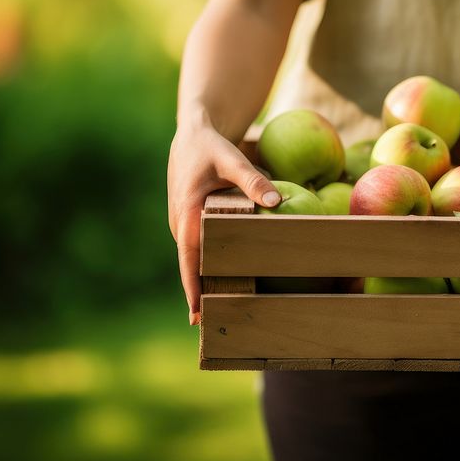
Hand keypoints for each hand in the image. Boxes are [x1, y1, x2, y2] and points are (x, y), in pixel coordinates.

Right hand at [167, 120, 280, 324]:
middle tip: (222, 326)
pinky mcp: (194, 223)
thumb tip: (277, 202)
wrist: (192, 134)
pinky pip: (205, 249)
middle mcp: (182, 227)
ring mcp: (186, 226)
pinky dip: (215, 265)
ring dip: (210, 282)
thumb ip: (253, 180)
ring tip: (229, 311)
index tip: (198, 318)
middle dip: (205, 295)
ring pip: (199, 260)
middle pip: (194, 268)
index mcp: (187, 217)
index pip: (189, 262)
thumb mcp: (231, 159)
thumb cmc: (211, 147)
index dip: (193, 290)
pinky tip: (232, 279)